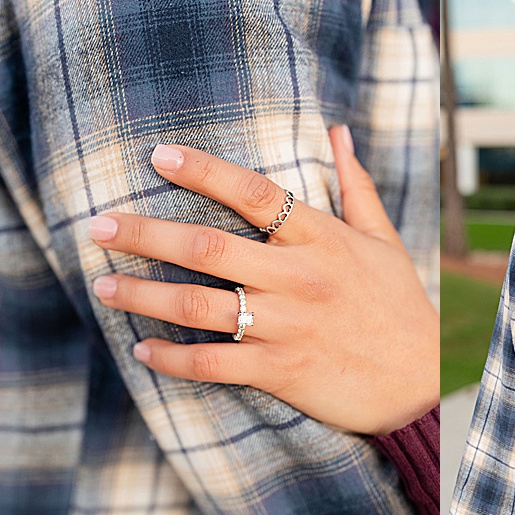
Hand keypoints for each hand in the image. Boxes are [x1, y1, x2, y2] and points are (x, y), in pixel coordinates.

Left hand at [88, 126, 438, 434]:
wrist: (418, 382)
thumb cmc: (399, 307)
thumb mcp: (384, 241)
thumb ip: (356, 187)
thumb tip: (337, 132)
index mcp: (322, 238)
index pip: (253, 193)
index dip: (203, 171)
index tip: (158, 156)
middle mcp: (298, 277)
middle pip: (206, 247)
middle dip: (144, 234)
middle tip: (97, 227)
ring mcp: (287, 326)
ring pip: (198, 306)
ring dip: (143, 295)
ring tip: (103, 287)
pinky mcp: (280, 371)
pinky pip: (213, 363)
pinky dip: (172, 359)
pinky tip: (143, 350)